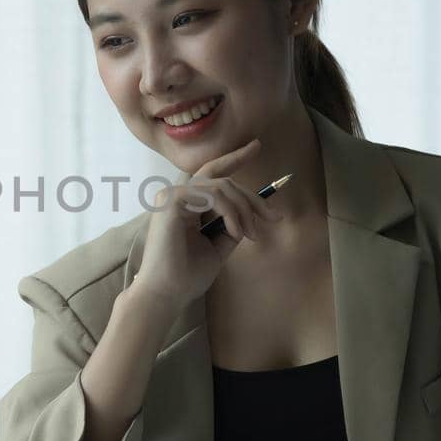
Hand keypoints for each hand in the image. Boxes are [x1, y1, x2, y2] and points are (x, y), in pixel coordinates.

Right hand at [131, 139, 282, 311]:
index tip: (257, 146)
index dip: (234, 158)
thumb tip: (249, 214)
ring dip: (244, 209)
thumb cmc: (187, 275)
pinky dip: (231, 212)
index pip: (211, 174)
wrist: (166, 294)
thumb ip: (231, 226)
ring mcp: (171, 196)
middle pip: (223, 179)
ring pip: (221, 186)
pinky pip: (213, 195)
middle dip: (252, 197)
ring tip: (252, 234)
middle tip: (273, 217)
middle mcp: (175, 195)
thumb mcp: (218, 246)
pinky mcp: (171, 201)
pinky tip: (237, 232)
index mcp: (184, 203)